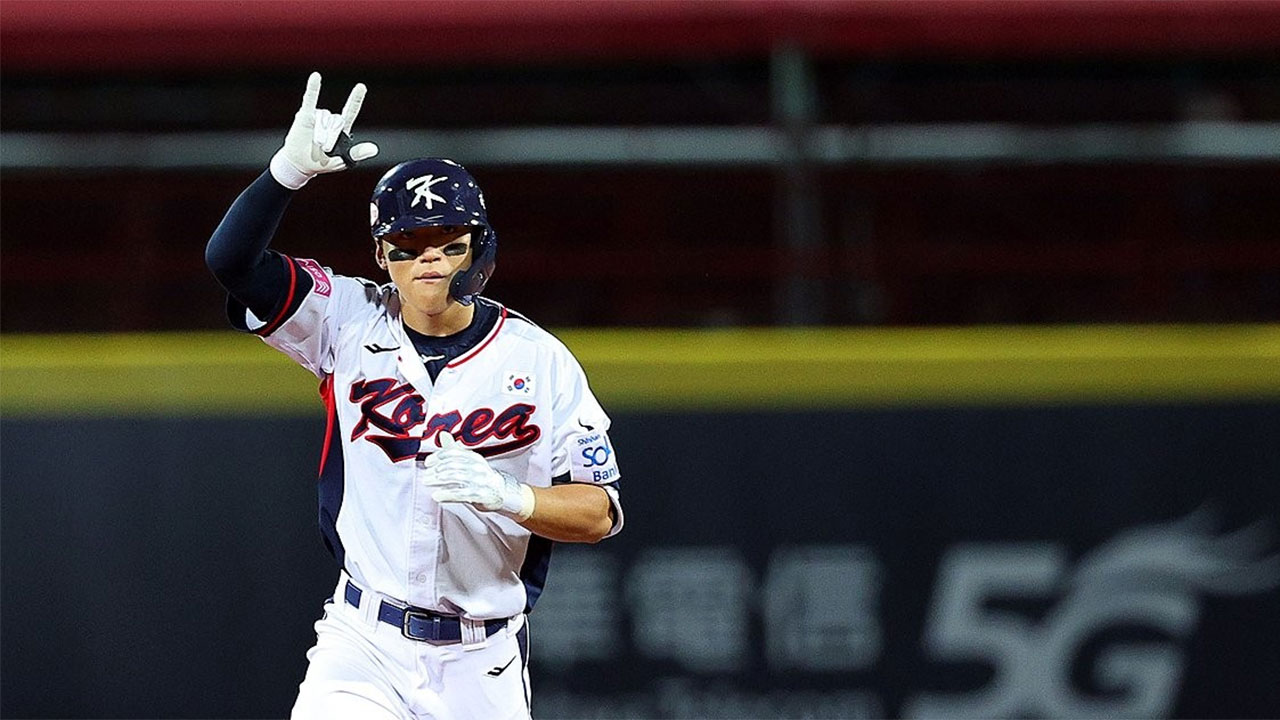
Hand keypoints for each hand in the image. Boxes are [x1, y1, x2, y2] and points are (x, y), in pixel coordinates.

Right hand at [270, 72, 378, 189]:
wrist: (300, 164)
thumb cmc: (322, 163)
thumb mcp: (342, 161)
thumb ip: (357, 154)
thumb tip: (374, 149)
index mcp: (341, 129)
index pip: (350, 111)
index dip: (355, 99)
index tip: (361, 86)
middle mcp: (330, 120)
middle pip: (335, 121)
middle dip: (329, 136)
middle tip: (324, 149)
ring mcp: (318, 117)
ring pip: (323, 118)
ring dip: (319, 133)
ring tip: (315, 143)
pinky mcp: (305, 116)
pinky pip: (310, 100)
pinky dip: (313, 88)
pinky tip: (316, 76)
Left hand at [421, 434, 534, 520]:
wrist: (502, 492)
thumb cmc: (482, 477)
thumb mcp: (470, 461)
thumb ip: (454, 449)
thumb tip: (443, 434)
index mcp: (474, 457)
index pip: (454, 453)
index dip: (439, 456)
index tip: (427, 462)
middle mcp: (477, 467)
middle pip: (453, 465)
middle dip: (437, 470)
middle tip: (425, 475)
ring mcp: (480, 480)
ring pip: (456, 477)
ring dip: (439, 480)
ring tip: (428, 482)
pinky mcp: (480, 494)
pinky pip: (461, 493)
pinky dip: (447, 494)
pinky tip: (437, 496)